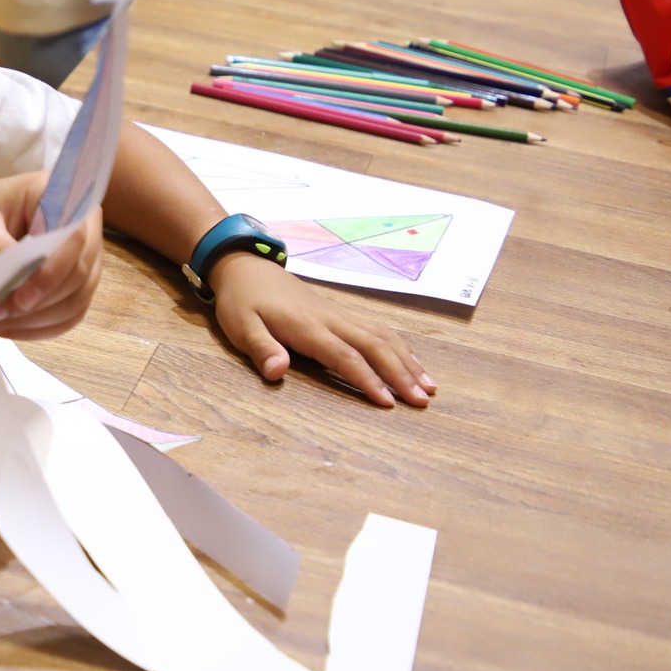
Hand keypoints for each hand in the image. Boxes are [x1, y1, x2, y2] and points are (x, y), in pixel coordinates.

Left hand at [0, 174, 103, 339]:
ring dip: (36, 319)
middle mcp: (79, 227)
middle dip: (38, 301)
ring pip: (75, 301)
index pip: (74, 237)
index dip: (52, 271)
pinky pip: (66, 317)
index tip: (20, 298)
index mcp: (57, 195)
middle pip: (79, 274)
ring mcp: (79, 260)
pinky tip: (7, 328)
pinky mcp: (69, 287)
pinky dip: (38, 328)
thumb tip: (19, 283)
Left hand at [208, 254, 435, 406]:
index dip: (368, 380)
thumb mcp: (241, 326)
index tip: (388, 403)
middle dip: (401, 375)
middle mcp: (331, 320)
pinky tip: (412, 362)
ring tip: (429, 387)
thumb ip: (261, 349)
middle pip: (375, 347)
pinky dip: (400, 347)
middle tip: (422, 401)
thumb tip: (278, 371)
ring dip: (407, 361)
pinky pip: (377, 329)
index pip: (345, 357)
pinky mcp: (340, 314)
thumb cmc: (241, 301)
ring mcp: (339, 315)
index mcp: (308, 327)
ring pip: (382, 337)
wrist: (245, 267)